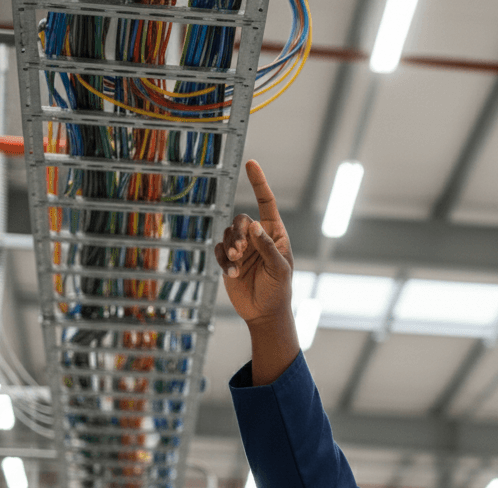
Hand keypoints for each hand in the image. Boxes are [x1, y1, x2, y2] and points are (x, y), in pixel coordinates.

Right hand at [214, 160, 293, 327]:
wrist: (264, 313)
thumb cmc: (279, 291)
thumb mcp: (279, 269)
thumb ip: (267, 247)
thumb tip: (255, 224)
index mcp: (275, 235)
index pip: (266, 204)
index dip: (259, 184)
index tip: (251, 163)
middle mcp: (257, 238)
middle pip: (241, 220)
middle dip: (238, 232)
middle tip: (239, 250)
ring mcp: (242, 249)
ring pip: (227, 234)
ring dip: (229, 246)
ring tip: (236, 263)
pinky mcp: (228, 261)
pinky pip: (218, 250)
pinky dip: (222, 260)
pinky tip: (231, 273)